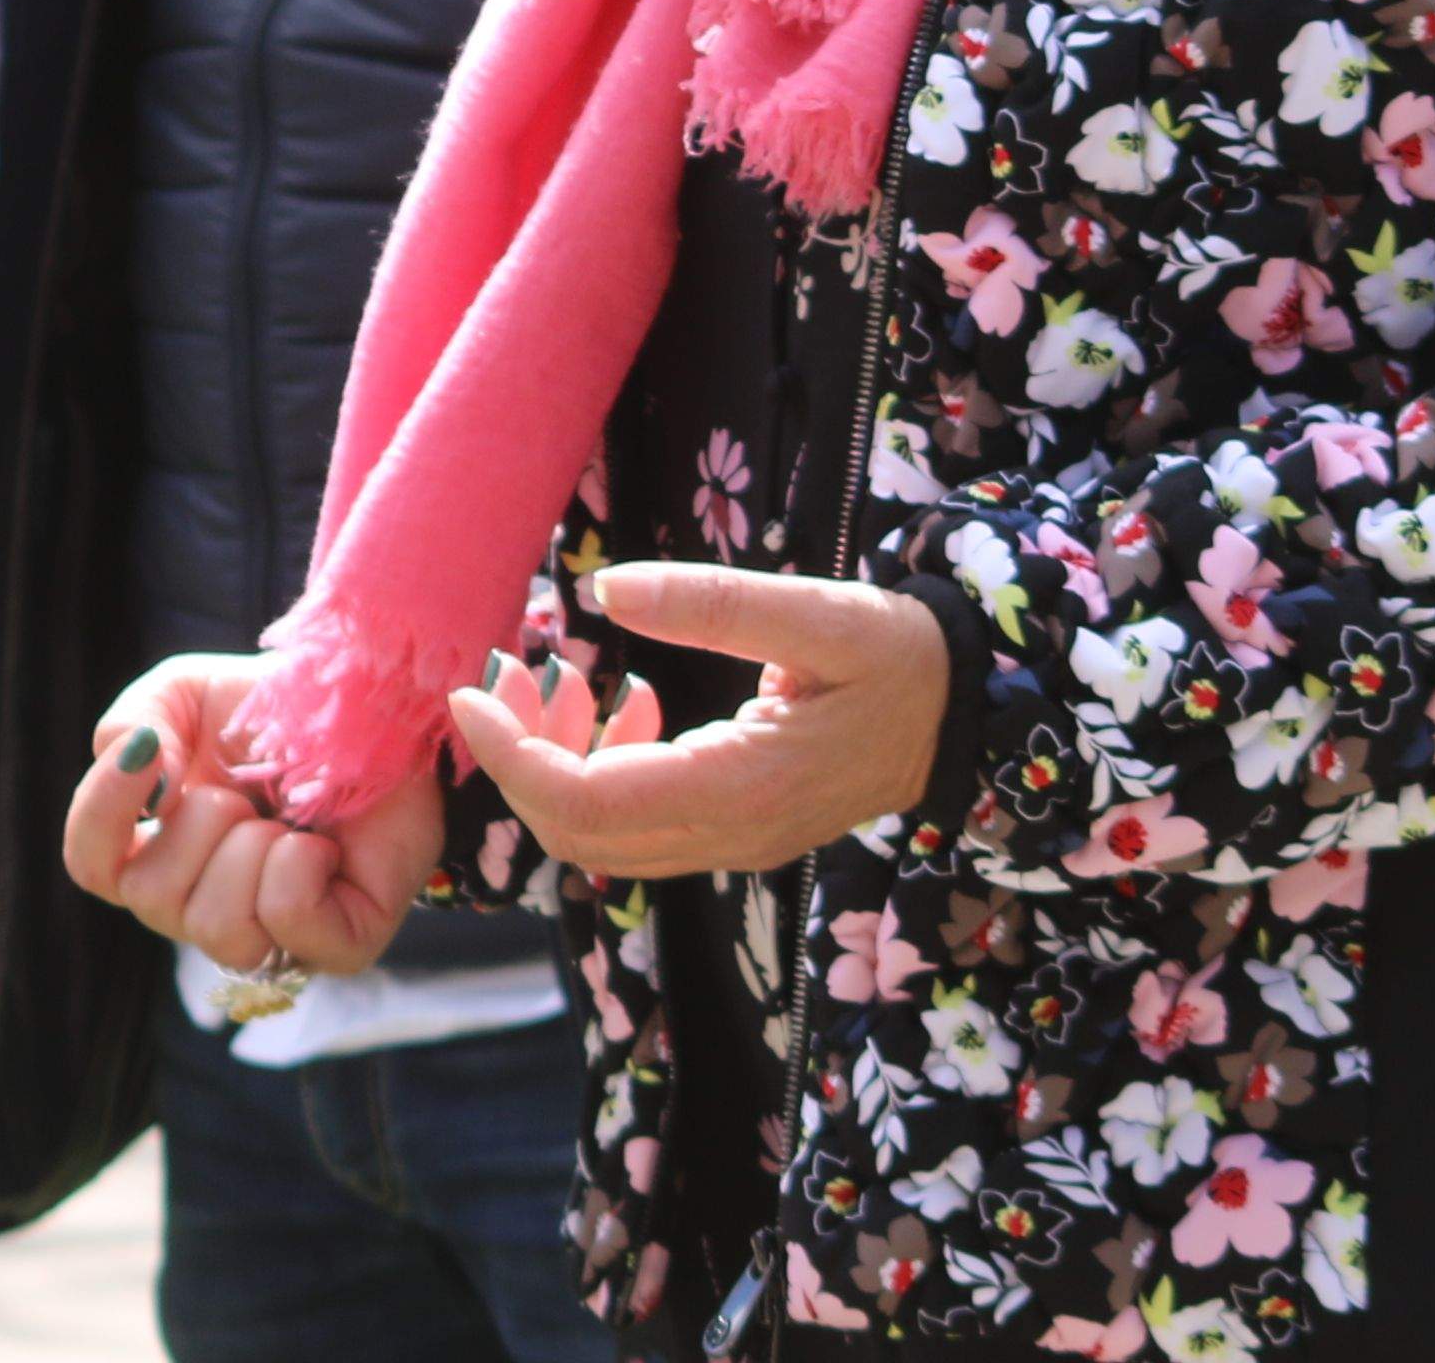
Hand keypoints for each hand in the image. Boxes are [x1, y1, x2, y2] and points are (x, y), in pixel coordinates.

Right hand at [58, 656, 440, 978]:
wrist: (383, 709)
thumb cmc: (282, 710)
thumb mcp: (185, 692)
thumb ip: (129, 724)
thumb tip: (142, 787)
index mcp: (163, 847)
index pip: (93, 864)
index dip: (101, 816)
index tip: (142, 755)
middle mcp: (206, 903)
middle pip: (152, 900)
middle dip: (201, 824)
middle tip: (246, 790)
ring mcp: (273, 937)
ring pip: (217, 925)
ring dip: (251, 847)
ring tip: (286, 819)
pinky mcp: (338, 945)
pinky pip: (287, 918)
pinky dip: (299, 865)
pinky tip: (320, 845)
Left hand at [442, 564, 946, 880]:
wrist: (964, 714)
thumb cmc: (896, 656)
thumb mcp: (818, 611)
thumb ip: (713, 603)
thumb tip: (606, 589)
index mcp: (742, 788)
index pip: (589, 804)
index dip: (513, 757)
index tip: (470, 694)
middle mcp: (728, 836)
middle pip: (579, 834)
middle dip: (519, 758)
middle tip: (505, 672)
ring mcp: (730, 845)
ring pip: (601, 838)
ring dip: (553, 766)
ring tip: (558, 680)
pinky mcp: (731, 834)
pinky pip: (636, 827)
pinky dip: (598, 773)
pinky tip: (626, 707)